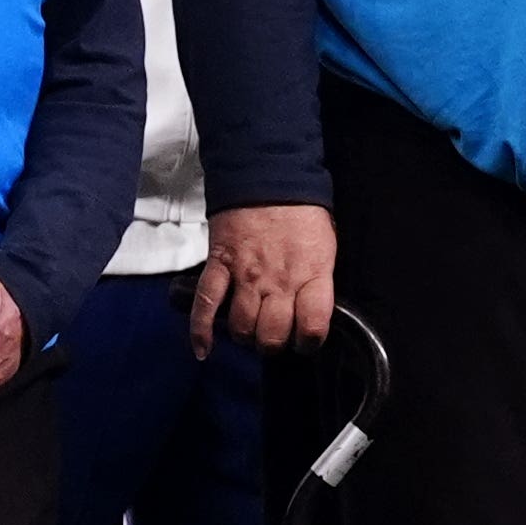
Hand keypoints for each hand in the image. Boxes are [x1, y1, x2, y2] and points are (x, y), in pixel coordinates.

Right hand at [195, 202, 337, 352]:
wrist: (268, 174)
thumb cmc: (301, 213)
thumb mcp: (325, 248)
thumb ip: (317, 283)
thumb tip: (311, 313)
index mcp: (311, 274)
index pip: (312, 328)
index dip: (309, 343)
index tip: (305, 340)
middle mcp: (279, 281)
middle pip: (271, 336)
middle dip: (272, 343)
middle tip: (273, 335)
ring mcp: (246, 276)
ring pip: (241, 327)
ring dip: (245, 336)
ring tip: (249, 330)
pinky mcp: (219, 266)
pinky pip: (206, 305)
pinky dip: (200, 331)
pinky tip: (204, 349)